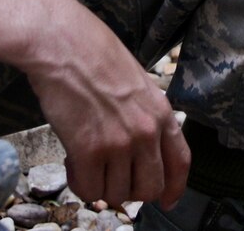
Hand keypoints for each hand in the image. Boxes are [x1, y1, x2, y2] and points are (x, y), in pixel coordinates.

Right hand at [15, 0, 190, 208]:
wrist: (63, 43)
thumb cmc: (94, 55)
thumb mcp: (136, 83)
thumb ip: (144, 116)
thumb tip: (140, 149)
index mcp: (161, 112)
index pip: (180, 163)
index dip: (174, 188)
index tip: (167, 200)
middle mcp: (146, 132)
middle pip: (149, 188)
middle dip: (129, 189)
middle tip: (110, 175)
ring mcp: (119, 143)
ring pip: (117, 195)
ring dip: (101, 185)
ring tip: (87, 159)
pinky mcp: (89, 151)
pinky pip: (90, 191)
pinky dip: (80, 184)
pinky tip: (73, 161)